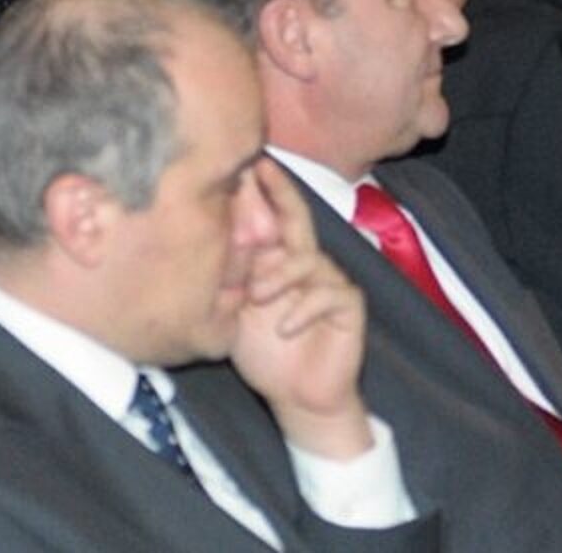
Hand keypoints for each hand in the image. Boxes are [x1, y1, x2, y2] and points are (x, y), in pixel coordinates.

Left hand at [231, 159, 372, 459]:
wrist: (299, 398)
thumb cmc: (266, 355)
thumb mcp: (237, 316)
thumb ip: (232, 282)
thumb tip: (213, 241)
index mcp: (278, 264)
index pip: (271, 220)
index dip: (262, 192)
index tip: (246, 162)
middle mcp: (306, 265)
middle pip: (296, 221)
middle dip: (280, 194)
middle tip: (262, 170)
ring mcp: (330, 282)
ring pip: (306, 260)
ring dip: (279, 277)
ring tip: (257, 298)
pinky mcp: (348, 304)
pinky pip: (327, 293)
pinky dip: (303, 309)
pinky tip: (285, 327)